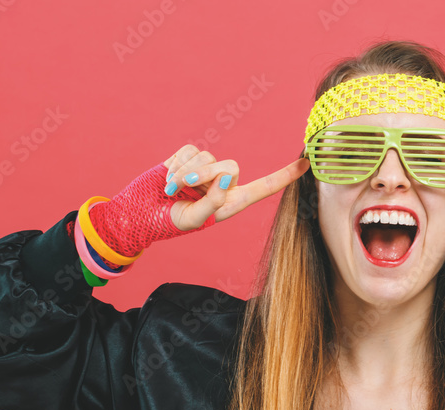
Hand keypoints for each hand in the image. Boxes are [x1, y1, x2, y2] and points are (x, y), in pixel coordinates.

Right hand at [163, 144, 309, 230]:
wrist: (138, 213)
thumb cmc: (166, 223)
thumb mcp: (192, 219)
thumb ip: (212, 201)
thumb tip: (227, 176)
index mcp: (229, 202)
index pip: (262, 187)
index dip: (283, 176)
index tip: (306, 163)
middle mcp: (220, 184)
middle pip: (230, 166)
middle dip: (206, 175)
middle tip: (186, 189)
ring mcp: (204, 170)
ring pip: (207, 156)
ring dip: (185, 174)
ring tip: (172, 190)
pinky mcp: (187, 158)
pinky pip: (189, 150)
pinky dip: (176, 165)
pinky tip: (167, 179)